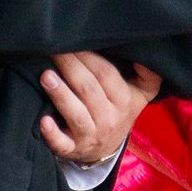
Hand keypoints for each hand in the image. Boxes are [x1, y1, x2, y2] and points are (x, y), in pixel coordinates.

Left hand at [39, 49, 161, 166]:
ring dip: (61, 95)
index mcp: (124, 100)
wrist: (107, 149)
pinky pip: (63, 144)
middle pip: (89, 90)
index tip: (72, 41)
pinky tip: (43, 121)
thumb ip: (148, 75)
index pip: (106, 74)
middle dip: (71, 68)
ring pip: (76, 115)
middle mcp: (108, 119)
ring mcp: (90, 135)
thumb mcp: (140, 93)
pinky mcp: (73, 149)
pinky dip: (52, 134)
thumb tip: (147, 59)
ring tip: (46, 76)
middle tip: (54, 50)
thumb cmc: (119, 111)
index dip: (88, 57)